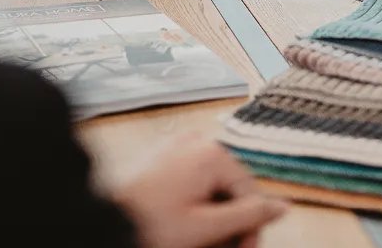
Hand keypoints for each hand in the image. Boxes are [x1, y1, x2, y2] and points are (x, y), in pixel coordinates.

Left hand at [113, 137, 286, 247]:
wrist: (99, 222)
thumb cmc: (146, 224)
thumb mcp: (206, 227)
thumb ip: (249, 215)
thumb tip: (282, 207)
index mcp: (211, 154)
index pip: (250, 194)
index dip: (251, 228)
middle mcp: (195, 143)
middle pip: (229, 190)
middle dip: (229, 223)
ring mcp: (175, 149)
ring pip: (210, 188)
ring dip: (211, 217)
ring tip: (199, 241)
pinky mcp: (159, 159)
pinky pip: (189, 182)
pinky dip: (192, 206)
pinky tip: (183, 229)